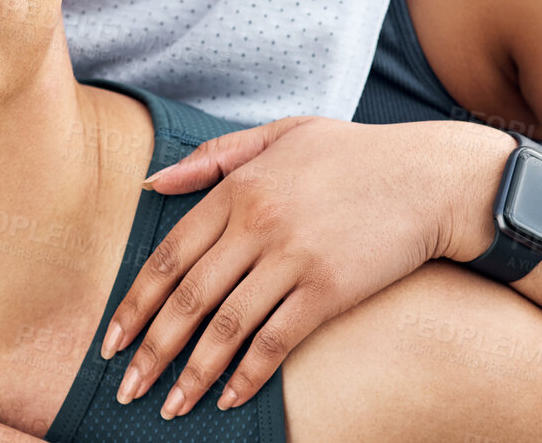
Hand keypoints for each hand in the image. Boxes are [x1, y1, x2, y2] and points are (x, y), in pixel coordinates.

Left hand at [100, 115, 513, 416]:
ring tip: (169, 407)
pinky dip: (247, 376)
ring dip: (191, 374)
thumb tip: (154, 183)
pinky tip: (227, 399)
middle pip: (188, 297)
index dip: (135, 302)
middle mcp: (257, 223)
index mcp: (238, 187)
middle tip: (126, 387)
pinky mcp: (328, 289)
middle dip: (151, 349)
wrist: (430, 176)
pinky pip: (275, 342)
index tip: (111, 339)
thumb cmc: (355, 154)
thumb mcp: (280, 134)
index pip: (169, 254)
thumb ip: (215, 157)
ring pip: (225, 327)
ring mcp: (292, 257)